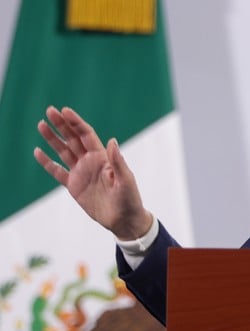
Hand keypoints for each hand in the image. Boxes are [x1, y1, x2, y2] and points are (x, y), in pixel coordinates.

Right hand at [34, 106, 152, 239]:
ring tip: (41, 125)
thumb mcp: (125, 180)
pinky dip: (47, 162)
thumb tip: (112, 141)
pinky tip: (38, 152)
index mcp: (103, 157)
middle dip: (62, 125)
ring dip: (52, 139)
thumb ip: (117, 162)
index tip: (65, 110)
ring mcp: (81, 172)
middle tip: (50, 110)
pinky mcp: (74, 186)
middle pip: (73, 139)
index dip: (76, 122)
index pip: (86, 135)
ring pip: (63, 151)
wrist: (124, 219)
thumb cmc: (129, 198)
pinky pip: (57, 171)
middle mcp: (90, 161)